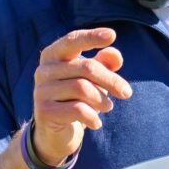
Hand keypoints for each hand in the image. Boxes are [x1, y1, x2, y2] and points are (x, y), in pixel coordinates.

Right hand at [32, 28, 131, 164]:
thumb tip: (116, 56)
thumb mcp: (92, 79)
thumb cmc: (76, 98)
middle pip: (86, 67)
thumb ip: (104, 63)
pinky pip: (77, 110)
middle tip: (127, 93)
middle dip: (111, 80)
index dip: (92, 37)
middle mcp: (43, 70)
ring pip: (82, 88)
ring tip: (108, 106)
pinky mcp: (44, 112)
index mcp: (53, 55)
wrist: (55, 133)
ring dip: (102, 99)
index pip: (72, 40)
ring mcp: (41, 91)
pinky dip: (92, 117)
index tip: (112, 35)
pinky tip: (96, 123)